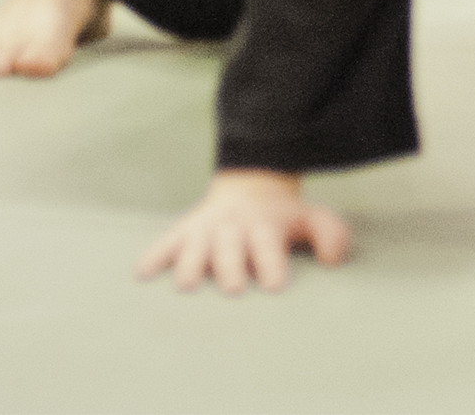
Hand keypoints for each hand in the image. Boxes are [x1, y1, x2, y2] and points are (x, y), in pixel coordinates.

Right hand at [136, 170, 350, 295]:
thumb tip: (332, 260)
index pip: (268, 244)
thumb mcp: (312, 218)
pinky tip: (142, 274)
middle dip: (230, 266)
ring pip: (195, 245)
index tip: (274, 286)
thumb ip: (329, 235)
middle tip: (232, 288)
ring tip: (188, 285)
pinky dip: (154, 256)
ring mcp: (206, 228)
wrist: (250, 187)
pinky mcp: (183, 231)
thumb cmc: (282, 218)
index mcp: (264, 225)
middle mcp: (233, 227)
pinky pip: (165, 242)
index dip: (270, 264)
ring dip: (191, 263)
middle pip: (230, 247)